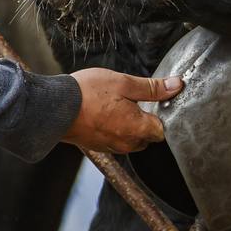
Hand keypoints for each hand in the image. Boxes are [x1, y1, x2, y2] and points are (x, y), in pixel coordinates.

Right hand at [63, 68, 182, 153]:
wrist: (54, 108)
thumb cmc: (87, 94)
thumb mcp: (122, 83)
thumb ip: (152, 87)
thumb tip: (176, 86)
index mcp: (138, 128)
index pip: (162, 129)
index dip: (158, 113)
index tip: (150, 101)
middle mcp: (127, 143)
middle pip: (146, 136)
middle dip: (142, 120)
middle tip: (128, 100)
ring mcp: (111, 147)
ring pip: (130, 139)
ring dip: (127, 125)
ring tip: (112, 106)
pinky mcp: (98, 147)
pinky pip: (114, 140)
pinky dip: (112, 129)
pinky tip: (100, 114)